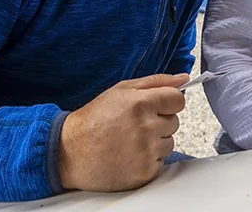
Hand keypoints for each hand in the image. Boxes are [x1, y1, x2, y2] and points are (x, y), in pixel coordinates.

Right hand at [58, 73, 188, 191]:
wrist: (69, 152)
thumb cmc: (94, 120)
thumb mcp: (121, 90)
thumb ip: (156, 82)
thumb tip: (183, 78)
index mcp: (141, 104)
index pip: (178, 100)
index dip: (168, 102)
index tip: (156, 107)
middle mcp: (146, 128)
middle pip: (174, 121)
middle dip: (159, 122)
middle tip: (134, 125)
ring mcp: (146, 152)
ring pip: (169, 142)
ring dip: (155, 141)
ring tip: (130, 140)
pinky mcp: (144, 172)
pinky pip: (161, 162)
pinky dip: (149, 159)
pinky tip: (130, 154)